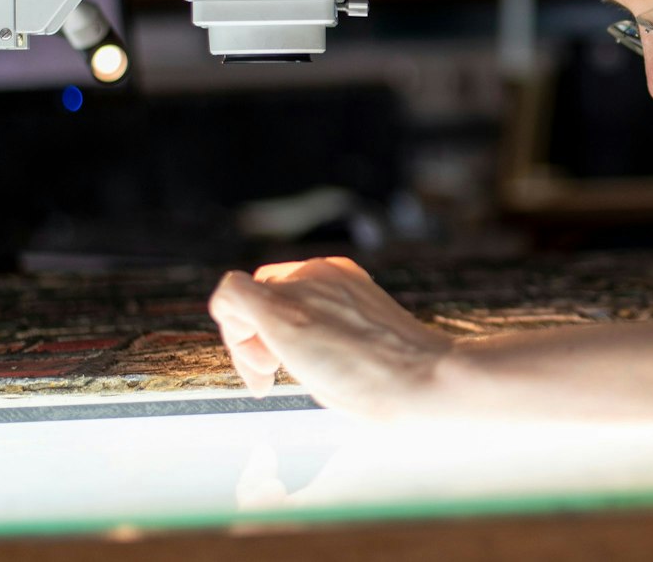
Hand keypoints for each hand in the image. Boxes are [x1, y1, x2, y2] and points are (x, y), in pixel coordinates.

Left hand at [209, 257, 451, 417]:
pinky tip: (259, 370)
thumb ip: (331, 337)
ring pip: (241, 302)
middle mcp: (318, 272)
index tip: (287, 368)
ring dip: (244, 344)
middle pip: (260, 295)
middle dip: (256, 339)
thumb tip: (308, 359)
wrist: (423, 377)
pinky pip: (229, 296)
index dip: (275, 329)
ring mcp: (301, 288)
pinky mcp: (282, 311)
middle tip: (272, 379)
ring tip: (270, 379)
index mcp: (341, 279)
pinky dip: (230, 331)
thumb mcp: (363, 344)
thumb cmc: (402, 379)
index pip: (285, 289)